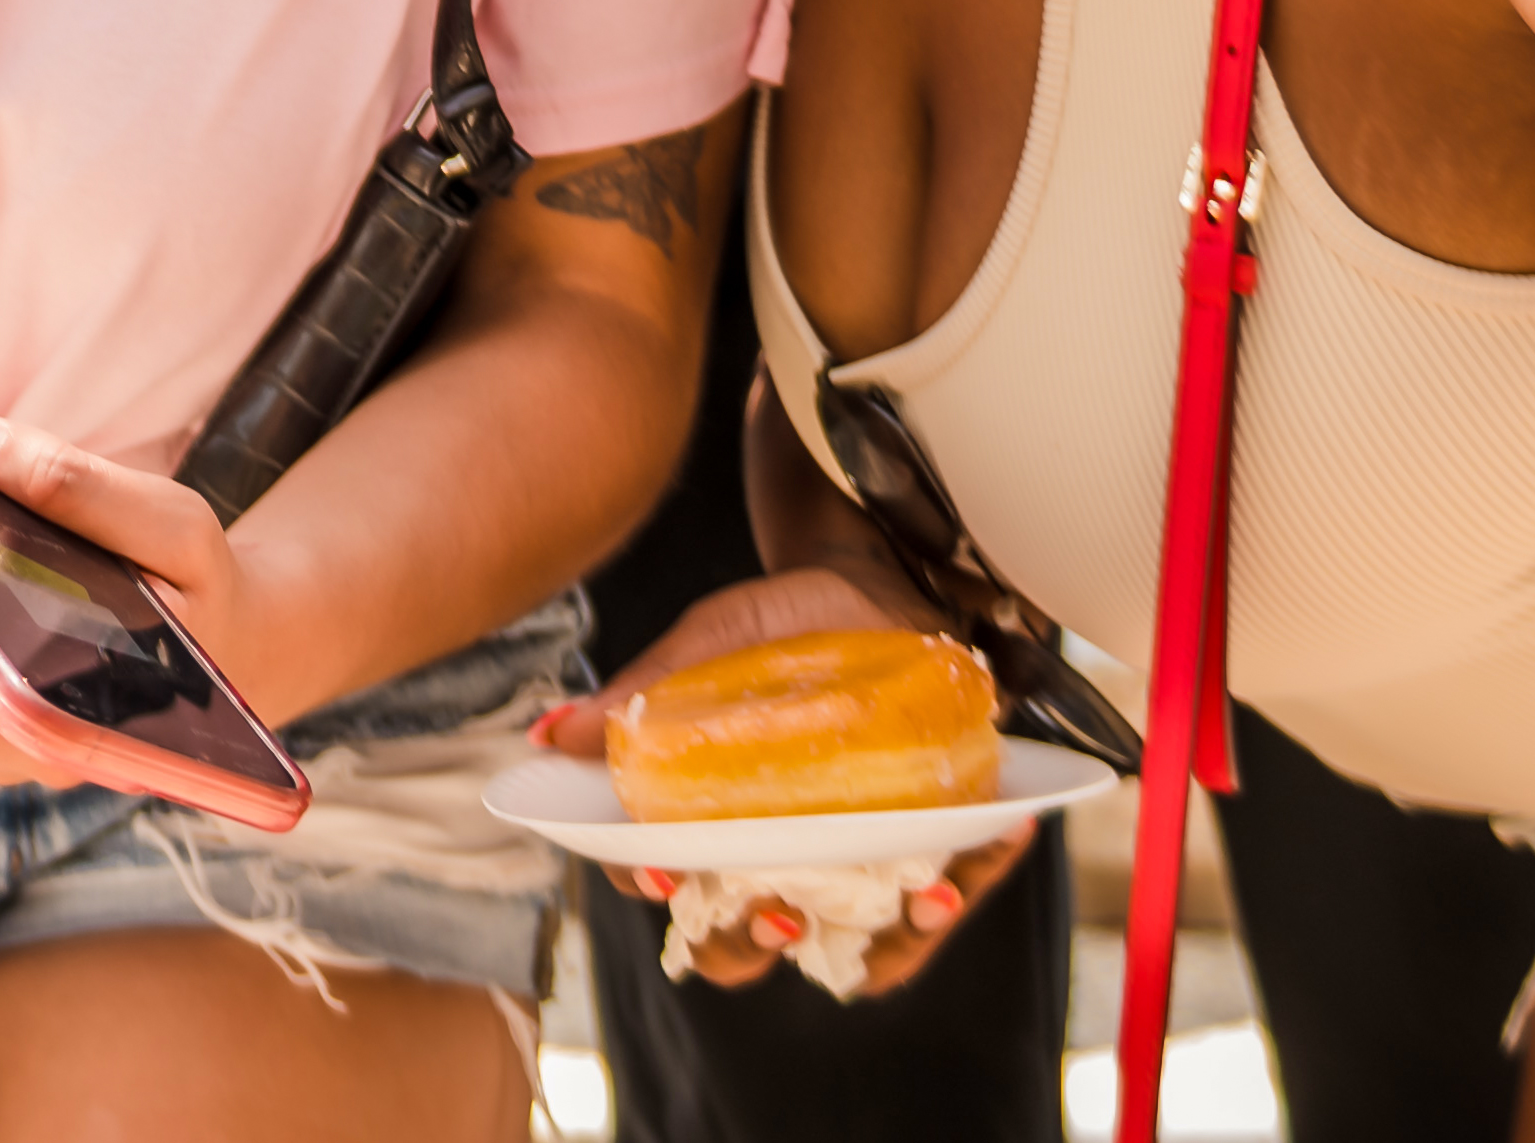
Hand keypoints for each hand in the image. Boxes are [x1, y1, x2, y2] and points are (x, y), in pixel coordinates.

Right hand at [534, 567, 1040, 991]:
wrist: (881, 582)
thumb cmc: (782, 623)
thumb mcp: (710, 642)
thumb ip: (643, 694)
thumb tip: (552, 734)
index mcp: (710, 824)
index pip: (664, 882)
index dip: (654, 891)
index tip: (661, 873)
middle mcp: (780, 861)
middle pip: (744, 947)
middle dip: (750, 944)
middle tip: (770, 910)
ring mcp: (859, 863)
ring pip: (859, 952)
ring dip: (881, 940)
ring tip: (905, 896)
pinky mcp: (937, 848)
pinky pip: (950, 895)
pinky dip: (967, 882)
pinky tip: (982, 847)